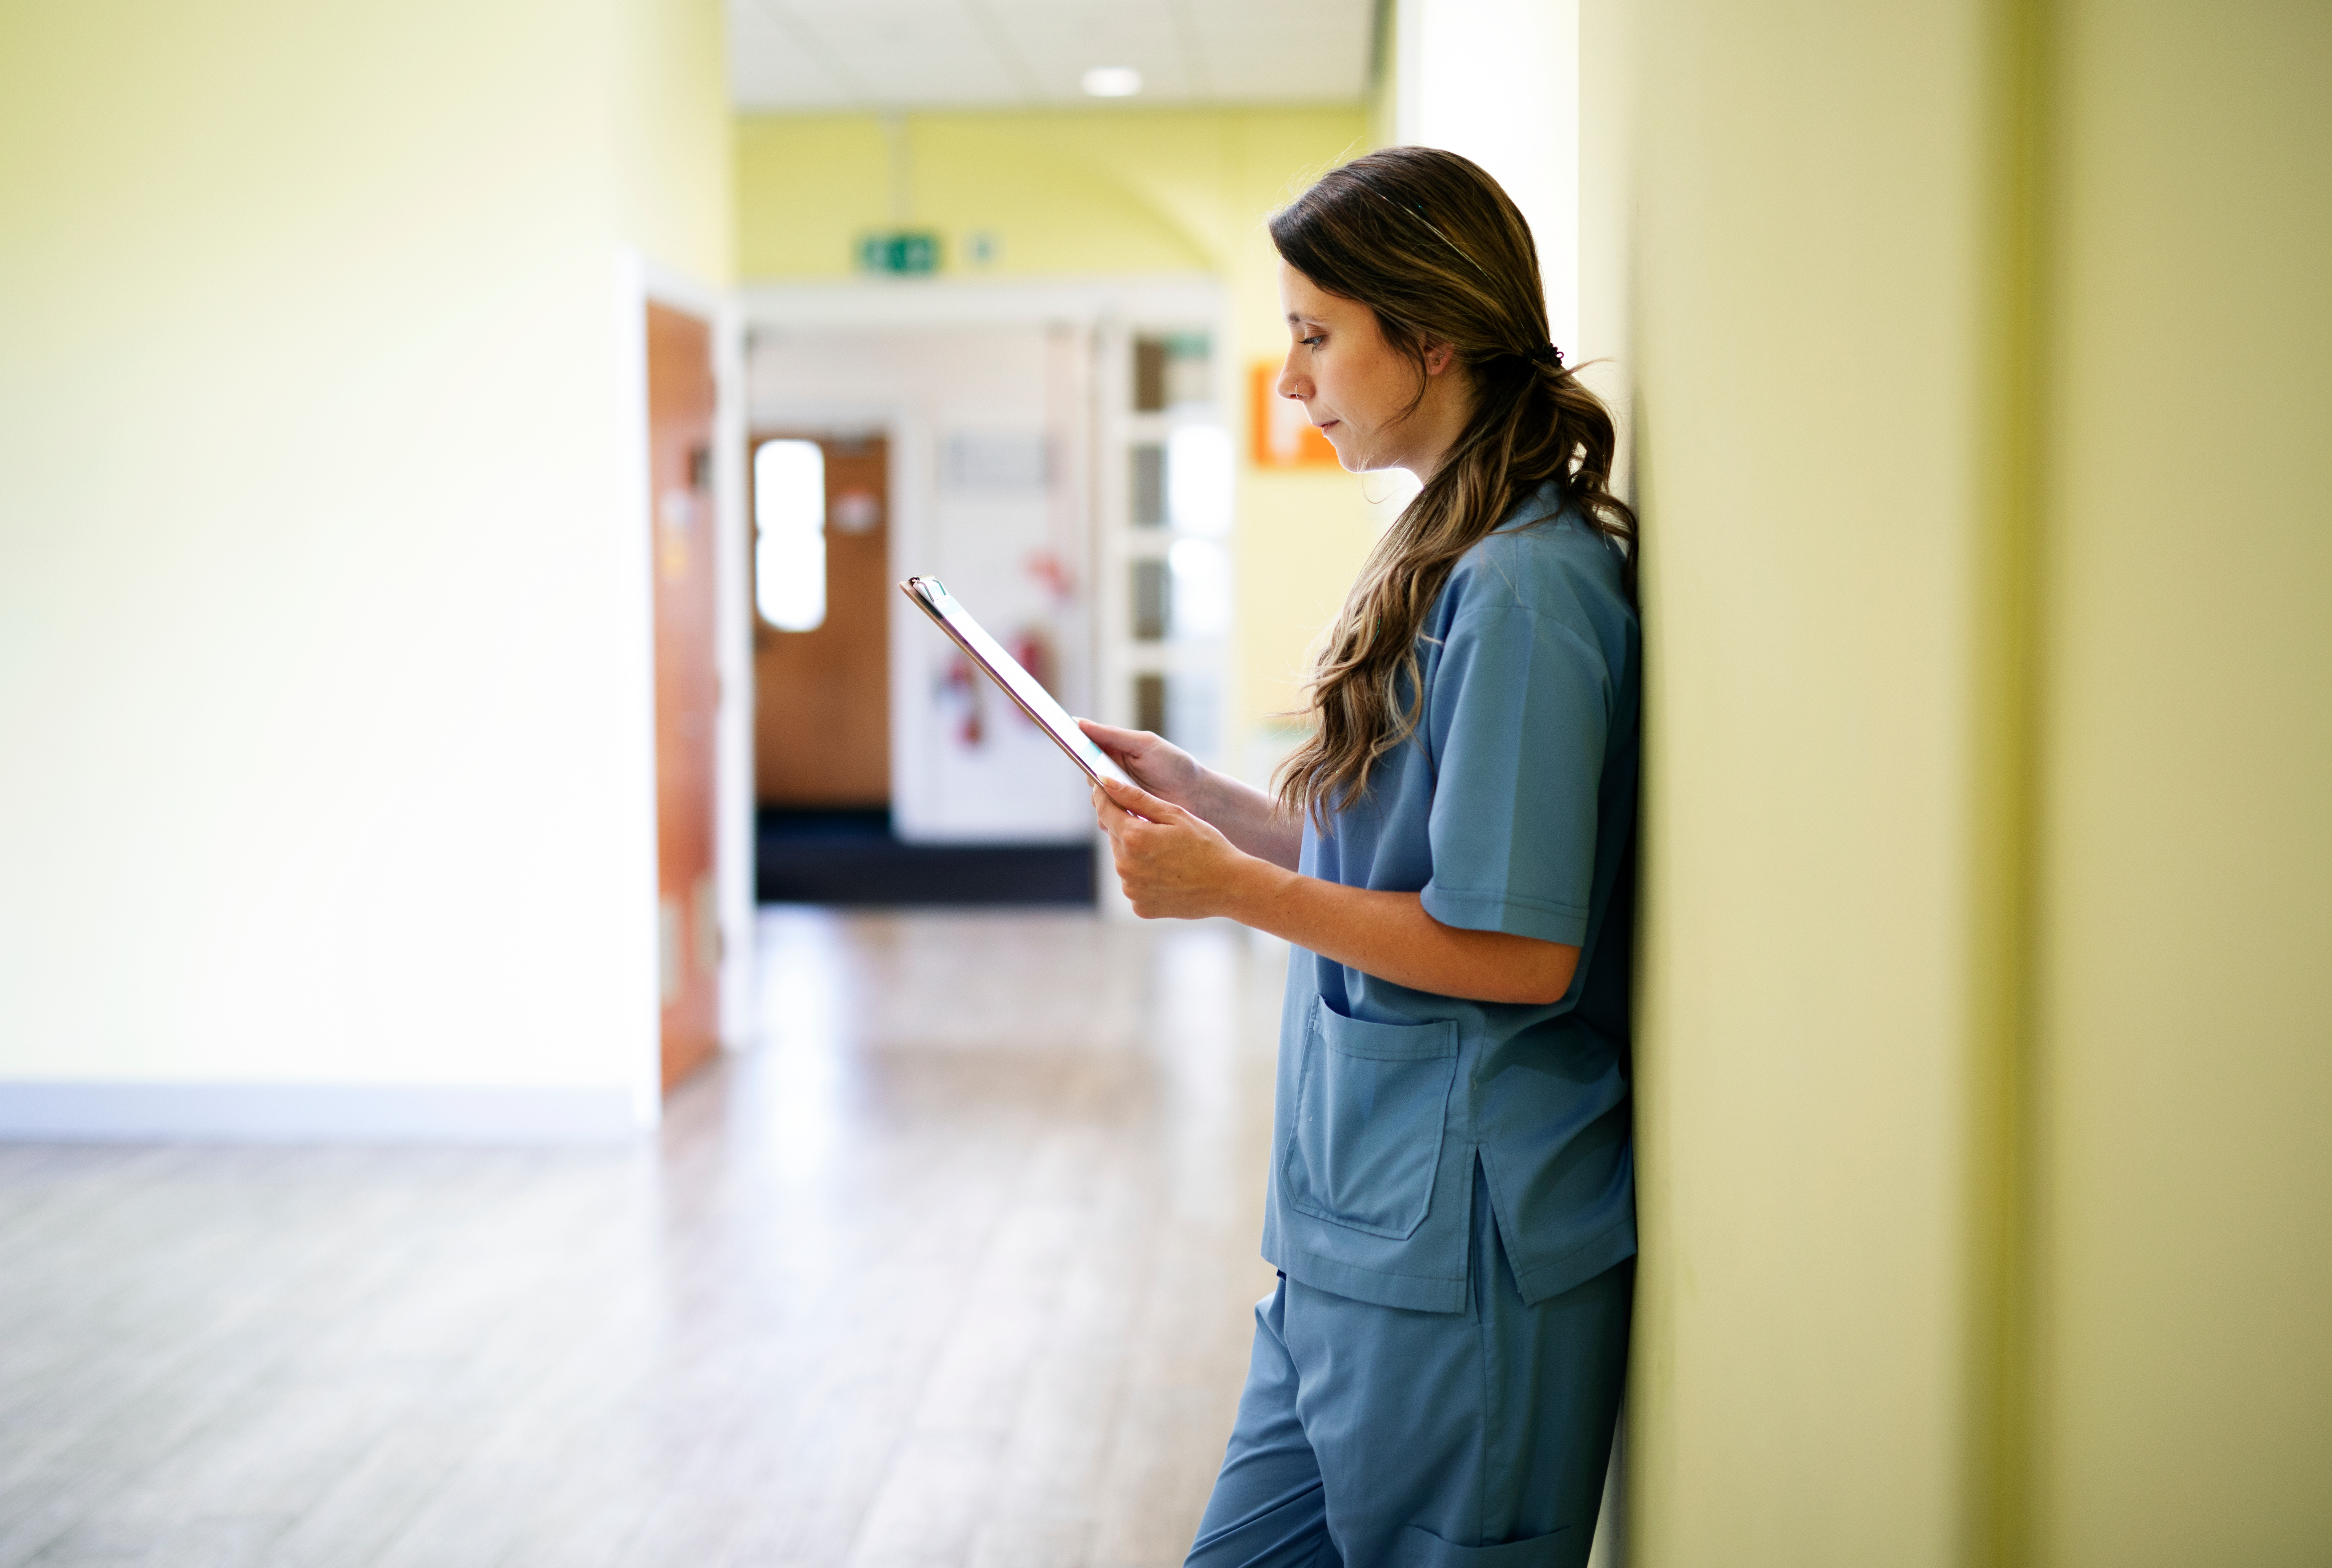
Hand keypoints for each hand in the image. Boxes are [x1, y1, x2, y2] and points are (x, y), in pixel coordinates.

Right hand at [1077, 720, 1204, 810]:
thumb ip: (1112, 735)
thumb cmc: (1175, 765)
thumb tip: (1079, 723)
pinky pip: (1107, 820)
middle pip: (1089, 778)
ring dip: (1103, 800)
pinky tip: (1126, 813)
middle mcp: (1114, 776)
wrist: (1198, 797)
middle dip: (1094, 778)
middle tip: (1105, 777)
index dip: (1074, 746)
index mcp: (1115, 753)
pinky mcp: (1125, 818)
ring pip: (1096, 801)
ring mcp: (1119, 798)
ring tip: (1121, 796)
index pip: (1086, 750)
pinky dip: (1112, 817)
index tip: (1065, 741)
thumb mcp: (1144, 744)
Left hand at [1091, 774, 1265, 919]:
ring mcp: (1131, 889)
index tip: (1105, 789)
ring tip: (1169, 855)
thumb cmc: (1207, 845)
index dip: (1104, 797)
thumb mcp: (1175, 815)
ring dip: (1138, 854)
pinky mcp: (1139, 906)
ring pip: (1124, 861)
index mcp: (1133, 837)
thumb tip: (1105, 781)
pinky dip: (1146, 877)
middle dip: (1131, 829)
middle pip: (1116, 837)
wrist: (1230, 886)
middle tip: (1160, 831)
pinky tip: (1169, 875)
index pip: (1105, 811)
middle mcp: (1125, 865)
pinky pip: (1135, 884)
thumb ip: (1136, 797)